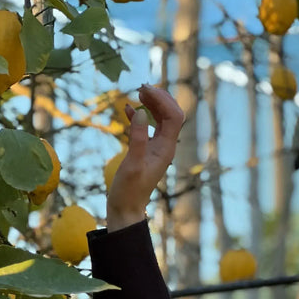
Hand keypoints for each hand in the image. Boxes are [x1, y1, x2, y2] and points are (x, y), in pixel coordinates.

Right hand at [107, 85, 184, 231]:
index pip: (174, 116)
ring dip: (151, 105)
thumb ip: (137, 139)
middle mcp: (165, 147)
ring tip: (137, 94)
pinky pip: (148, 128)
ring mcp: (156, 149)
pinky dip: (140, 116)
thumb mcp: (131, 165)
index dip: (162, 100)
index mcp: (166, 149)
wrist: (125, 210)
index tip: (144, 91)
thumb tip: (141, 114)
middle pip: (171, 114)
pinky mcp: (146, 151)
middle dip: (159, 98)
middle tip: (141, 88)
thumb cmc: (128, 191)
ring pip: (160, 119)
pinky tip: (128, 110)